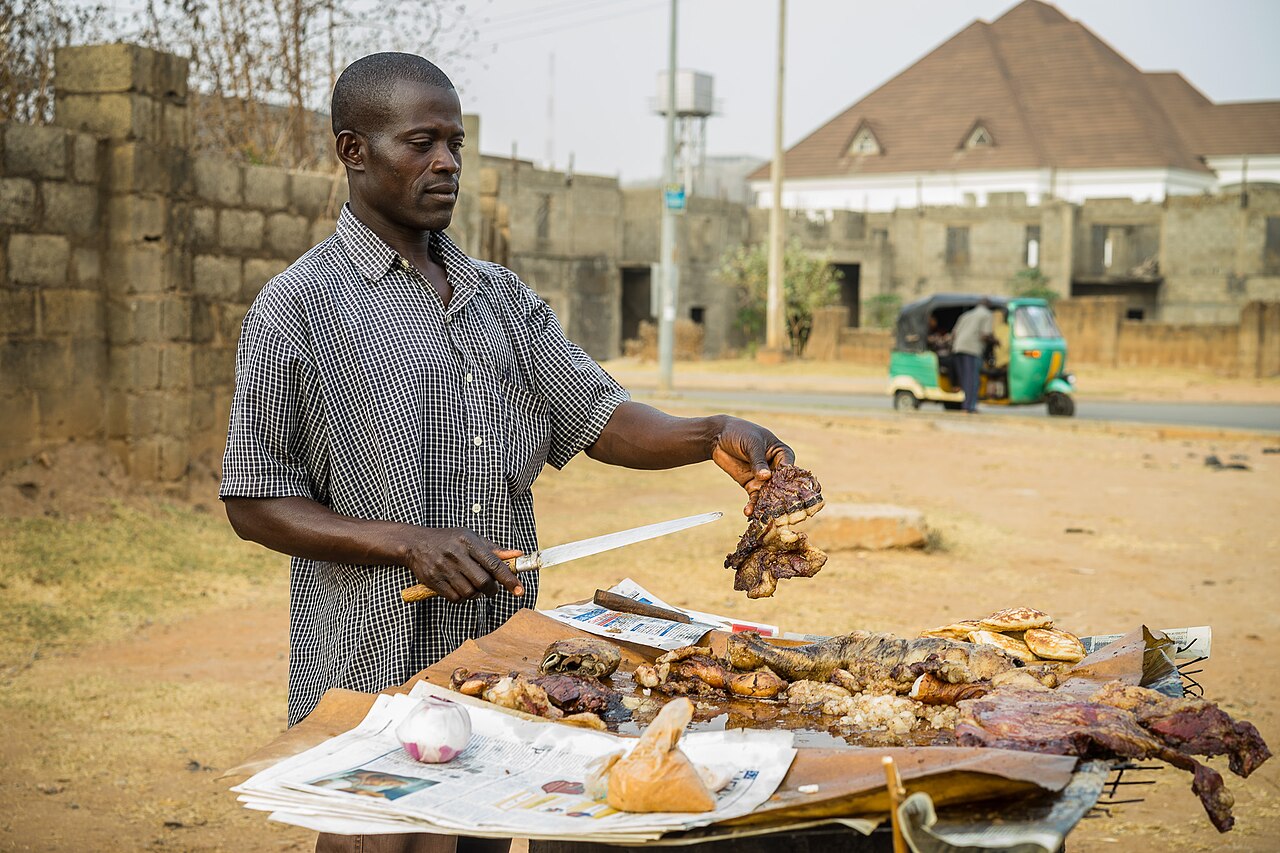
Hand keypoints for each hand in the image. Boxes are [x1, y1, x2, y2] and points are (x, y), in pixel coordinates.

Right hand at [400, 527, 524, 602]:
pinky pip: (455, 598)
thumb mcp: (471, 538)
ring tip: (473, 586)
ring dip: (476, 595)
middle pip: (483, 582)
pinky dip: (462, 598)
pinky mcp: (434, 581)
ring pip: (469, 592)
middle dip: (492, 590)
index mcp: (469, 542)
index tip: (520, 590)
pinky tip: (460, 589)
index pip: (494, 563)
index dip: (509, 579)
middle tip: (492, 589)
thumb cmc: (449, 540)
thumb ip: (494, 549)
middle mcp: (456, 555)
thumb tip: (518, 555)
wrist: (415, 543)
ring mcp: (444, 568)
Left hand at [709, 417, 794, 516]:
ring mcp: (764, 478)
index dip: (789, 478)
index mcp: (781, 453)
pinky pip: (755, 497)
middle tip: (779, 509)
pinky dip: (753, 505)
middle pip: (781, 484)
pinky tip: (749, 512)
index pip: (789, 467)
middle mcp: (776, 467)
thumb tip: (765, 477)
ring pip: (769, 494)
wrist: (718, 437)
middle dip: (780, 497)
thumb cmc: (739, 432)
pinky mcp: (751, 484)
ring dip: (766, 505)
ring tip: (764, 515)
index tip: (786, 488)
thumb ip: (758, 460)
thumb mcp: (751, 443)